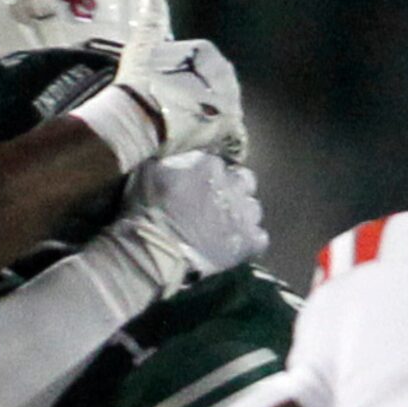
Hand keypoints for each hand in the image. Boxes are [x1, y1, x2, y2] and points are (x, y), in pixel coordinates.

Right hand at [72, 0, 247, 171]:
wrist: (136, 120)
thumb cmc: (139, 84)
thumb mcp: (143, 47)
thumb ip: (151, 22)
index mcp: (207, 53)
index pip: (205, 59)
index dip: (192, 72)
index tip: (178, 83)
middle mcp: (223, 77)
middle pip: (220, 86)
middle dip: (208, 94)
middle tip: (189, 106)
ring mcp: (225, 105)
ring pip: (227, 110)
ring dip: (217, 117)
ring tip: (202, 126)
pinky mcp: (223, 131)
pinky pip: (235, 139)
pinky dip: (230, 144)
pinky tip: (223, 149)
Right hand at [95, 154, 268, 300]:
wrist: (157, 250)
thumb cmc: (147, 210)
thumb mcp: (149, 171)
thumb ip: (170, 160)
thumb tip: (178, 156)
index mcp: (209, 164)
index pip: (217, 163)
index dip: (207, 176)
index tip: (196, 187)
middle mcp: (232, 184)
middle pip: (244, 181)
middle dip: (233, 190)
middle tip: (215, 205)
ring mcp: (243, 214)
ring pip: (254, 208)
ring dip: (242, 215)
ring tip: (225, 228)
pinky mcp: (248, 242)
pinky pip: (260, 238)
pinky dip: (250, 241)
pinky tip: (236, 246)